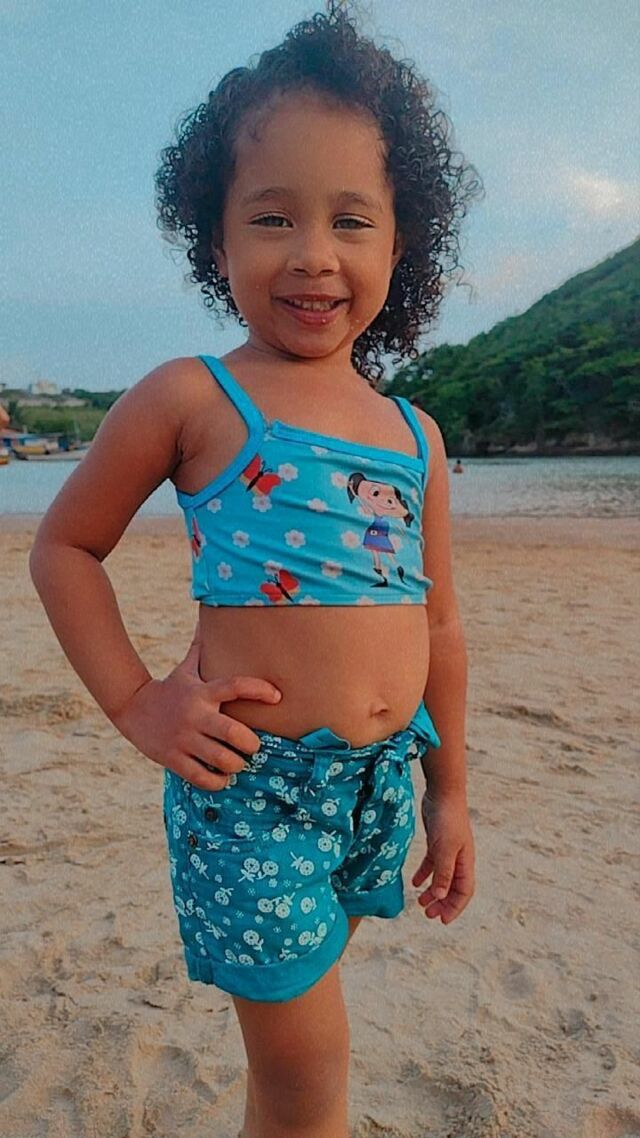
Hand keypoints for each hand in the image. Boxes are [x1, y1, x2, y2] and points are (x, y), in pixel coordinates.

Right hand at [111, 625, 281, 790]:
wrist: (132, 708)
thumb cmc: (171, 689)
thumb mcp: (186, 669)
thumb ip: (202, 649)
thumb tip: (209, 619)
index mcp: (203, 692)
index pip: (235, 686)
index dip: (259, 689)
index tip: (277, 696)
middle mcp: (195, 715)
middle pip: (234, 733)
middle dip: (251, 744)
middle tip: (253, 746)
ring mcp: (184, 739)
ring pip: (222, 759)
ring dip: (236, 765)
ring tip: (238, 762)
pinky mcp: (173, 758)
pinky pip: (203, 777)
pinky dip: (218, 781)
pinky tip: (222, 777)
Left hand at [411, 791, 474, 924]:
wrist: (443, 792)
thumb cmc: (447, 819)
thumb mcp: (444, 848)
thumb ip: (443, 872)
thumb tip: (440, 895)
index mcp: (465, 862)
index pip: (464, 892)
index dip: (454, 907)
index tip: (441, 920)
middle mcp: (459, 859)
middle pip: (453, 888)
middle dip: (442, 903)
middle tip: (427, 914)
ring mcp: (448, 850)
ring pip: (442, 877)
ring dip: (432, 891)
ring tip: (420, 903)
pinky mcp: (437, 841)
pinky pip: (432, 863)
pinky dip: (424, 874)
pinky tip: (414, 882)